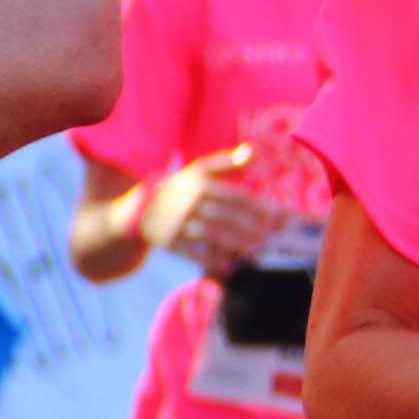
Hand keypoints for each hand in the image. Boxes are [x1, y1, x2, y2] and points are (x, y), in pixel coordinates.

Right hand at [139, 159, 285, 276]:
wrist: (137, 209)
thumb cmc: (179, 188)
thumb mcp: (198, 170)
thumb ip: (226, 162)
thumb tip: (253, 152)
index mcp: (199, 184)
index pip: (236, 197)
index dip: (260, 208)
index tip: (281, 218)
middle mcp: (187, 203)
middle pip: (227, 217)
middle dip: (253, 229)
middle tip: (274, 238)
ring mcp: (176, 224)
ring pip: (212, 236)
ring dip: (238, 245)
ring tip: (258, 252)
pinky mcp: (168, 242)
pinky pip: (193, 254)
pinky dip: (212, 261)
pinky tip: (231, 267)